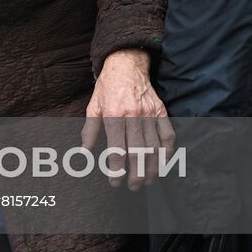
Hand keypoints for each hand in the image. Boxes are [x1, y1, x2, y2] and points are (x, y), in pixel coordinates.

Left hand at [81, 49, 174, 190]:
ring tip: (148, 180)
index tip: (115, 182)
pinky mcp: (161, 111)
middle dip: (136, 173)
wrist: (126, 64)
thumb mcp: (93, 106)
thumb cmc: (108, 87)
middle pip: (138, 152)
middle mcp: (133, 115)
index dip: (116, 169)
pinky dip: (168, 151)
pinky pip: (167, 135)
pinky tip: (164, 163)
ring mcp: (150, 113)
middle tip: (133, 186)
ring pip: (154, 147)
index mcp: (114, 115)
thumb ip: (90, 129)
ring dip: (152, 167)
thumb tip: (84, 151)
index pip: (117, 149)